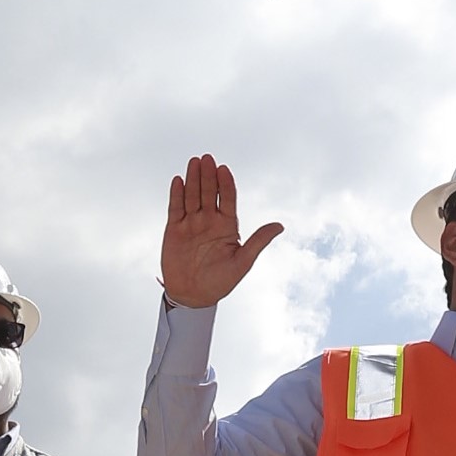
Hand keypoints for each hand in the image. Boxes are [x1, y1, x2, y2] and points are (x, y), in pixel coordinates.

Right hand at [159, 155, 281, 308]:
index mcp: (228, 225)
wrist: (193, 296)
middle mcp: (210, 220)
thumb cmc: (220, 281)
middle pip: (209, 192)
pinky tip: (178, 180)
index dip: (226, 184)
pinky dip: (176, 194)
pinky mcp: (175, 229)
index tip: (225, 169)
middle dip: (208, 176)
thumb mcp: (243, 262)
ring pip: (193, 196)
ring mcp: (192, 223)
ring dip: (193, 179)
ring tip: (195, 162)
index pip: (228, 198)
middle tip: (208, 158)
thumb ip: (258, 242)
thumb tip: (280, 225)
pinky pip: (176, 208)